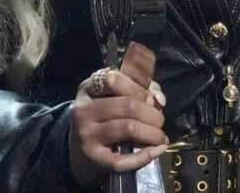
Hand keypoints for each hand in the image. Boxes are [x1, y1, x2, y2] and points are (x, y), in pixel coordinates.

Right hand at [69, 43, 168, 188]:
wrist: (79, 151)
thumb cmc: (102, 118)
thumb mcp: (112, 96)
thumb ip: (139, 89)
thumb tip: (158, 99)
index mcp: (89, 88)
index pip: (115, 80)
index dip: (140, 89)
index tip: (153, 99)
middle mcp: (84, 110)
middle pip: (128, 105)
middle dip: (152, 114)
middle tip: (160, 121)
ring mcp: (86, 135)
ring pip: (128, 128)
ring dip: (153, 133)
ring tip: (160, 137)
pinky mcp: (93, 158)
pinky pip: (123, 159)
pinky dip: (145, 156)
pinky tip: (157, 150)